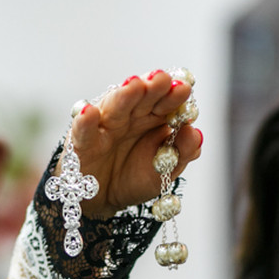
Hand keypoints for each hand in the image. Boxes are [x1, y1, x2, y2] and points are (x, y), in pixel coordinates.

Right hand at [69, 69, 202, 218]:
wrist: (105, 200)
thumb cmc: (135, 178)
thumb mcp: (165, 171)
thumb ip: (182, 152)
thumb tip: (195, 132)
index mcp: (152, 118)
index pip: (165, 101)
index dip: (173, 95)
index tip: (184, 89)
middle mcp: (129, 116)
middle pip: (141, 98)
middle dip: (151, 87)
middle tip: (162, 79)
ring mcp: (105, 126)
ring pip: (114, 107)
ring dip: (124, 95)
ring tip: (134, 86)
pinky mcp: (82, 142)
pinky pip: (83, 131)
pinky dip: (84, 121)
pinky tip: (89, 112)